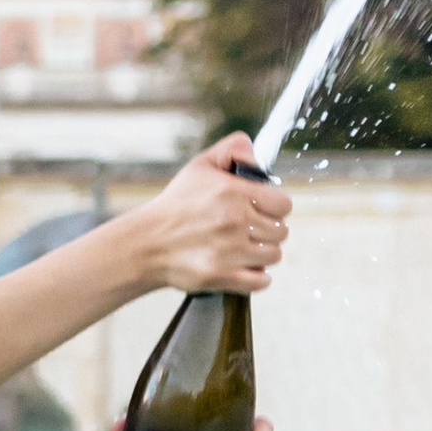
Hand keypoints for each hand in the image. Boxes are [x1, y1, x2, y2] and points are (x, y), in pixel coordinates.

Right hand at [133, 138, 291, 294]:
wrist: (147, 242)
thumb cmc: (176, 204)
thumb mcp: (201, 165)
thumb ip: (234, 149)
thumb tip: (258, 157)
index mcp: (233, 192)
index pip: (283, 204)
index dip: (275, 206)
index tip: (262, 209)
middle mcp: (234, 221)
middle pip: (281, 231)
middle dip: (268, 229)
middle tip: (250, 229)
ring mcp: (229, 252)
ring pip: (273, 256)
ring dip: (262, 253)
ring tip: (244, 247)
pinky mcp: (221, 276)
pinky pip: (261, 281)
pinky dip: (256, 277)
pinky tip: (242, 266)